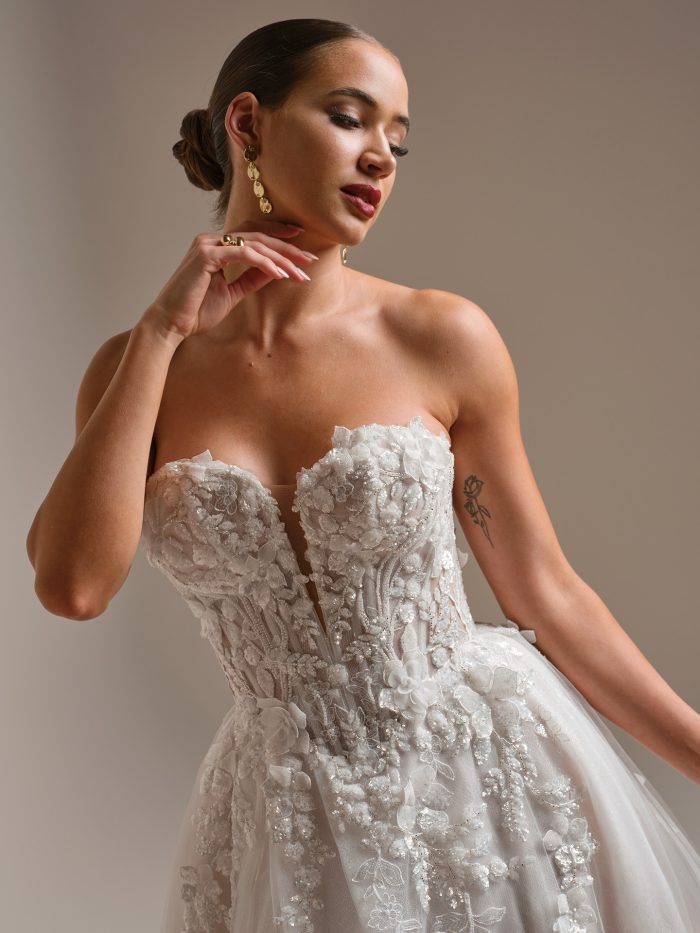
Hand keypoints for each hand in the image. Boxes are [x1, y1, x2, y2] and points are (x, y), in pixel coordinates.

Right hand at [141, 220, 317, 340]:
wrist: (171, 325)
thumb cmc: (196, 311)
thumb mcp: (233, 293)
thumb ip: (252, 279)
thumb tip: (276, 271)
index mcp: (216, 247)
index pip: (252, 234)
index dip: (278, 236)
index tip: (301, 245)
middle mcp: (211, 240)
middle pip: (257, 235)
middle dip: (286, 247)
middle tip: (309, 259)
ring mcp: (207, 244)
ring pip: (253, 243)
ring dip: (280, 258)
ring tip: (299, 272)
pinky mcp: (206, 255)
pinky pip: (243, 254)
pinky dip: (264, 263)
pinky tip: (280, 274)